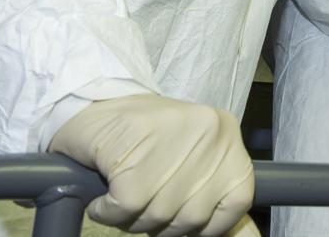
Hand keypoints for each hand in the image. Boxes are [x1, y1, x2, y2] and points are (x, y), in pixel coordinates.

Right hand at [49, 94, 259, 236]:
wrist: (90, 104)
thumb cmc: (143, 140)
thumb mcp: (193, 163)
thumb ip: (219, 200)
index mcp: (227, 135)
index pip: (238, 202)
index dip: (207, 224)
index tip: (181, 217)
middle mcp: (209, 131)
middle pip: (193, 216)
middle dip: (162, 222)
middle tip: (142, 198)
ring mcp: (174, 134)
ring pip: (159, 214)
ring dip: (132, 218)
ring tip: (122, 192)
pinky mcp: (136, 143)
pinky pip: (126, 207)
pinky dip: (108, 212)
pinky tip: (105, 195)